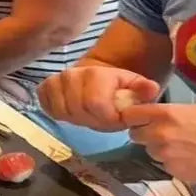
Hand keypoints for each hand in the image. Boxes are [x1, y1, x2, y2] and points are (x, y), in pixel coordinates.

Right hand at [35, 64, 162, 131]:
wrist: (93, 77)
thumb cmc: (115, 86)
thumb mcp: (133, 85)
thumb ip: (142, 89)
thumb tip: (151, 89)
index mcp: (95, 74)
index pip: (96, 104)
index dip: (108, 118)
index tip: (117, 119)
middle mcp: (71, 75)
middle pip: (78, 110)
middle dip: (93, 121)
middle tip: (103, 120)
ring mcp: (56, 81)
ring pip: (61, 111)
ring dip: (77, 119)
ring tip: (89, 116)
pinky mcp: (45, 88)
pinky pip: (47, 107)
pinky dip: (58, 114)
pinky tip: (71, 113)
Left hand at [118, 101, 195, 185]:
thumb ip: (174, 112)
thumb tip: (162, 116)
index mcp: (166, 115)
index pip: (130, 115)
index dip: (133, 115)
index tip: (139, 116)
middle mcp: (161, 136)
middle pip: (135, 135)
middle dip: (144, 132)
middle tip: (160, 132)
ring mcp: (167, 157)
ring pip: (150, 152)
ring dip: (158, 148)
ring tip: (181, 146)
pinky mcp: (176, 173)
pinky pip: (165, 165)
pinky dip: (172, 161)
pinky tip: (190, 158)